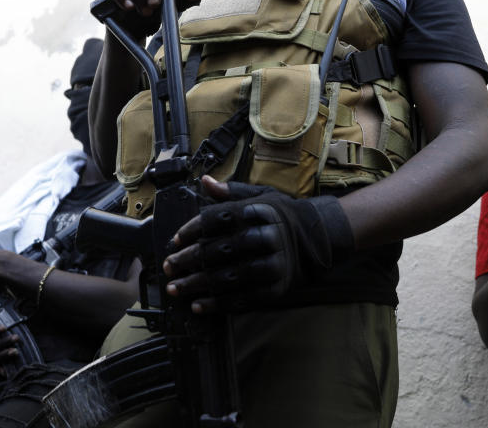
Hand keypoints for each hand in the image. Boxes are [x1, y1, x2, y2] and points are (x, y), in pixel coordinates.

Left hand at [162, 177, 353, 312]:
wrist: (318, 239)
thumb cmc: (282, 217)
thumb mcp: (261, 197)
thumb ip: (231, 193)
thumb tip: (205, 182)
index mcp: (259, 211)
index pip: (219, 219)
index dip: (193, 230)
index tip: (174, 241)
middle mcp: (267, 236)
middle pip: (220, 249)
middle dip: (190, 260)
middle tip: (169, 267)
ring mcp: (274, 264)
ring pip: (229, 277)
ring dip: (198, 284)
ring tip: (176, 289)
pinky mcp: (277, 288)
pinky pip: (242, 298)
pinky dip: (218, 303)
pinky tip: (198, 305)